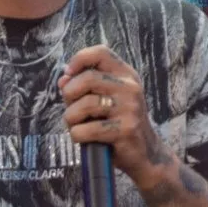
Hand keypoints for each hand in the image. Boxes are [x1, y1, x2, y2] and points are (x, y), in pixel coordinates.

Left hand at [57, 44, 175, 186]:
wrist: (144, 153)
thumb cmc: (118, 123)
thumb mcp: (106, 99)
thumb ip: (83, 87)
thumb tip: (63, 80)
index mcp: (126, 75)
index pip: (101, 52)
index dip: (79, 59)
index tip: (68, 74)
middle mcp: (130, 88)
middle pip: (88, 78)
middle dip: (69, 94)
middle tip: (71, 107)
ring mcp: (129, 109)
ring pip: (84, 105)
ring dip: (71, 118)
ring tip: (76, 125)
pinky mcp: (125, 130)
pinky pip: (86, 129)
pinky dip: (77, 135)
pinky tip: (85, 138)